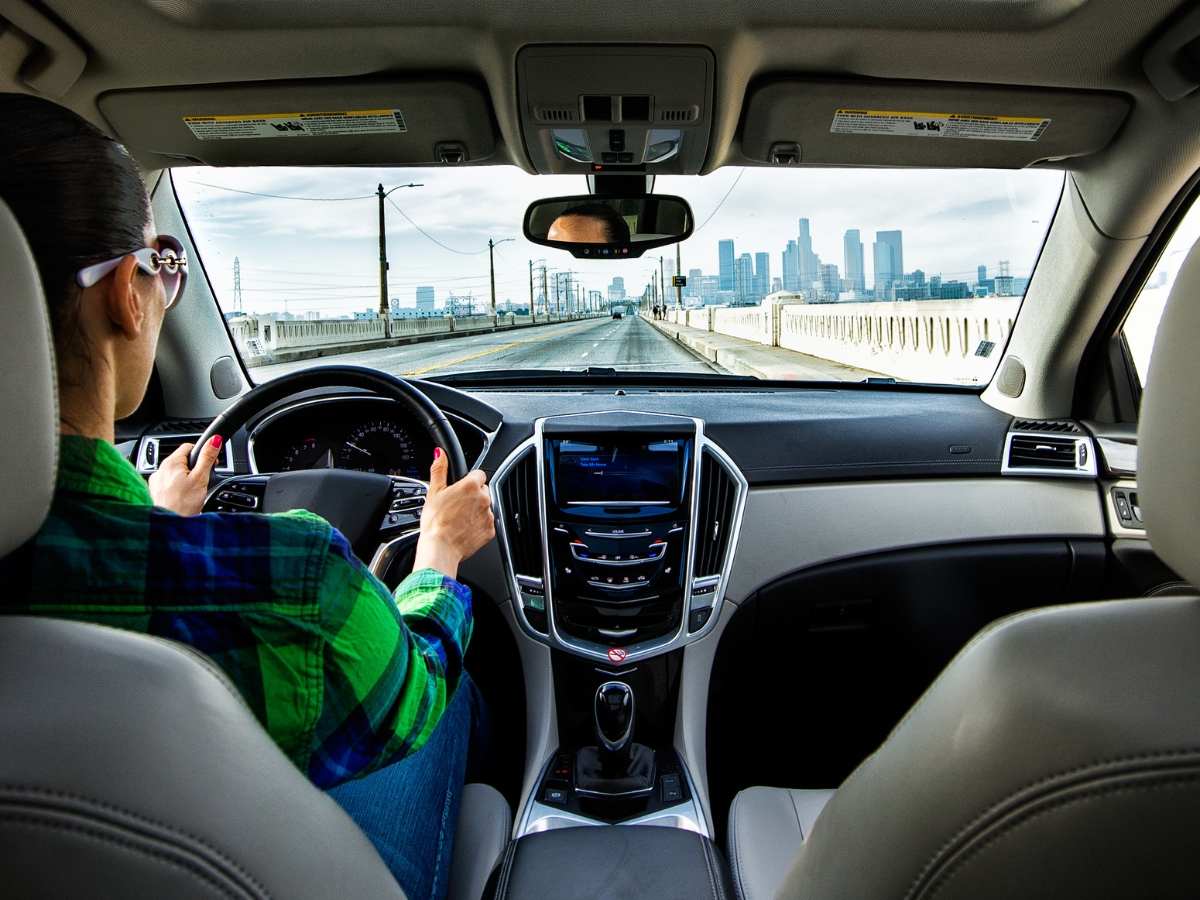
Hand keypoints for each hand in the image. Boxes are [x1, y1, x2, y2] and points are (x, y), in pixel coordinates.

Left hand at [149, 435, 221, 515]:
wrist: (167, 524)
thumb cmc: (182, 504)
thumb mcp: (200, 478)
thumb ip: (207, 457)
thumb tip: (213, 440)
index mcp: (171, 462)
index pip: (189, 447)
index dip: (203, 454)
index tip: (211, 464)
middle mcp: (160, 469)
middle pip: (182, 461)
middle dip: (195, 468)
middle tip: (203, 481)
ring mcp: (156, 482)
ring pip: (175, 473)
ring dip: (186, 479)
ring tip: (193, 493)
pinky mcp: (155, 492)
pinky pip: (169, 484)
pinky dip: (177, 488)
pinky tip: (183, 498)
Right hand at [413, 448, 494, 579]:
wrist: (440, 548)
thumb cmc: (435, 522)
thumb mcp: (434, 492)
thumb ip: (439, 470)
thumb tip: (440, 454)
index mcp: (471, 485)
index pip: (478, 474)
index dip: (468, 480)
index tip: (460, 489)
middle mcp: (484, 498)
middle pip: (482, 490)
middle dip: (472, 496)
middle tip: (456, 506)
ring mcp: (489, 515)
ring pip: (485, 507)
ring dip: (476, 510)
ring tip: (459, 519)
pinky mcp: (491, 530)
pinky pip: (486, 523)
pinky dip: (478, 525)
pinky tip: (464, 528)